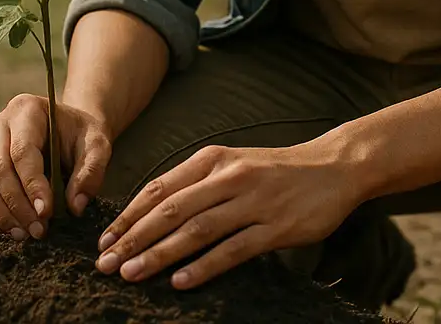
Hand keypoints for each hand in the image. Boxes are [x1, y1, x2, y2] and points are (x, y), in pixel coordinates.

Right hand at [0, 93, 111, 239]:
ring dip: (5, 214)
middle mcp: (0, 125)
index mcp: (26, 110)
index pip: (23, 151)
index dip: (32, 184)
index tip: (45, 212)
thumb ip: (91, 172)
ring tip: (28, 234)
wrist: (71, 131)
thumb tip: (75, 207)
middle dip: (17, 204)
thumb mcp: (98, 145)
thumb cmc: (83, 135)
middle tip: (39, 230)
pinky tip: (19, 230)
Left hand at [94, 139, 364, 289]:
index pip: (160, 188)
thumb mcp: (234, 163)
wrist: (334, 167)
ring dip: (160, 254)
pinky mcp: (276, 227)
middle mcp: (229, 177)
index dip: (129, 215)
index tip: (106, 239)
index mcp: (214, 159)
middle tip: (107, 263)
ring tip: (132, 273)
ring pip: (197, 231)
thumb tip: (153, 212)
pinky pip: (233, 250)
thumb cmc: (277, 169)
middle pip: (172, 210)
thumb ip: (198, 183)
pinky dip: (205, 266)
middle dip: (134, 239)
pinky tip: (181, 281)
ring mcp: (253, 202)